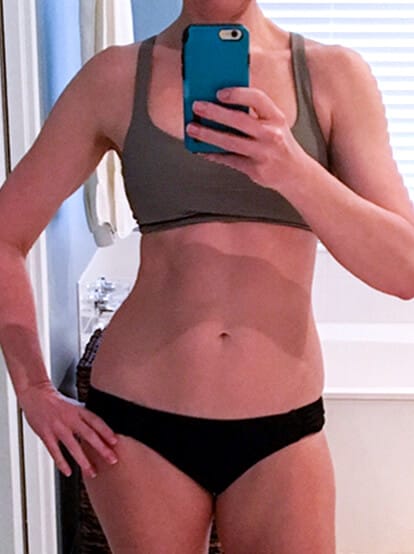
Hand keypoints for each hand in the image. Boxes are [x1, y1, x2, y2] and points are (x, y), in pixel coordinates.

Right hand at [17, 381, 118, 478]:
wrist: (36, 395)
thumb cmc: (57, 402)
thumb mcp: (75, 405)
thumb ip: (85, 417)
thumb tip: (100, 428)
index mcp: (79, 410)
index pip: (96, 421)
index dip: (106, 432)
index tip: (115, 442)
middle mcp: (70, 418)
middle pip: (89, 435)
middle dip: (101, 449)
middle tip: (112, 460)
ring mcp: (58, 427)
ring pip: (73, 446)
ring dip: (84, 461)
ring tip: (92, 472)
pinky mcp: (46, 435)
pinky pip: (55, 451)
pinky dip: (62, 463)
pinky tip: (68, 472)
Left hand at [187, 87, 313, 193]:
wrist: (295, 173)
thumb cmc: (280, 145)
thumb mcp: (275, 124)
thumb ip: (255, 114)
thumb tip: (221, 104)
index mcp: (276, 117)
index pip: (257, 98)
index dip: (237, 94)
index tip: (219, 92)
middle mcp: (271, 134)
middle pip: (239, 120)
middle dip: (214, 112)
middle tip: (197, 106)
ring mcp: (263, 153)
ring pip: (230, 142)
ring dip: (207, 135)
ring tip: (192, 129)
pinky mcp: (255, 169)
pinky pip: (228, 159)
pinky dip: (213, 154)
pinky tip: (201, 149)